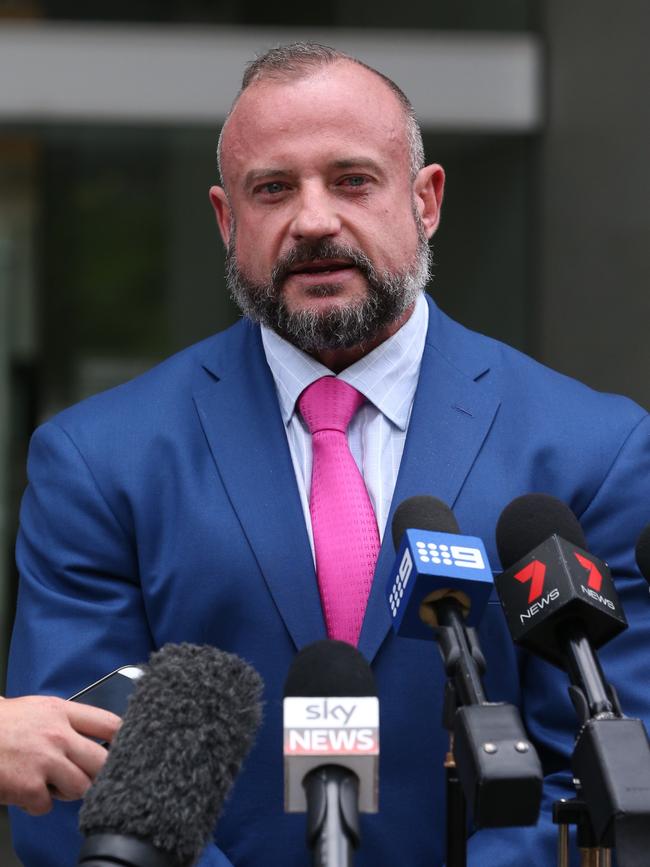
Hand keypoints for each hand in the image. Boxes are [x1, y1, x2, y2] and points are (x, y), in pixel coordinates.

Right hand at [0, 695, 119, 814]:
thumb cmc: (2, 723)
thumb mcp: (39, 708)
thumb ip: (67, 720)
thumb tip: (92, 736)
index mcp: (62, 711)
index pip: (109, 724)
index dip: (122, 740)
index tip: (125, 750)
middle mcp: (58, 735)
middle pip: (102, 762)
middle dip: (97, 774)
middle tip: (85, 775)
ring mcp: (45, 761)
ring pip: (81, 788)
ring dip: (69, 791)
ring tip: (52, 784)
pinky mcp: (29, 786)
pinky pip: (47, 805)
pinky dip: (38, 804)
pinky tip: (27, 792)